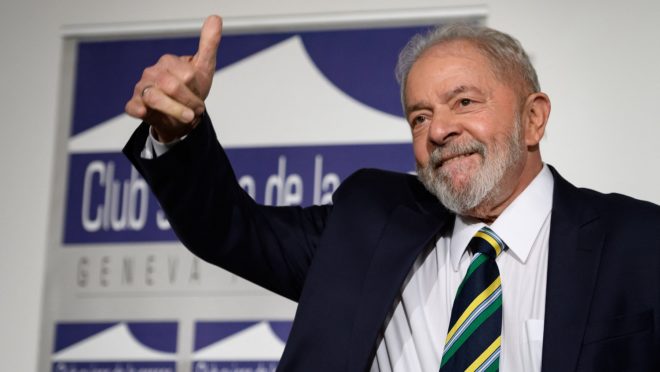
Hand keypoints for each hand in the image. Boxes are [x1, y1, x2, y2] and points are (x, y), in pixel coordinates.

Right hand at [125, 15, 222, 142]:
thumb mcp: (203, 67)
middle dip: (189, 101)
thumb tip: (215, 18)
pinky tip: (144, 111)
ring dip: (175, 110)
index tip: (200, 97)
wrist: (181, 115)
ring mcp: (143, 88)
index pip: (187, 74)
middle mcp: (152, 73)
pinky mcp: (135, 104)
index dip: (197, 89)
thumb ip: (209, 44)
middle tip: (197, 110)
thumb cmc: (190, 89)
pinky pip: (133, 106)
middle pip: (172, 86)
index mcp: (168, 62)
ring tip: (189, 118)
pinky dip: (138, 109)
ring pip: (155, 97)